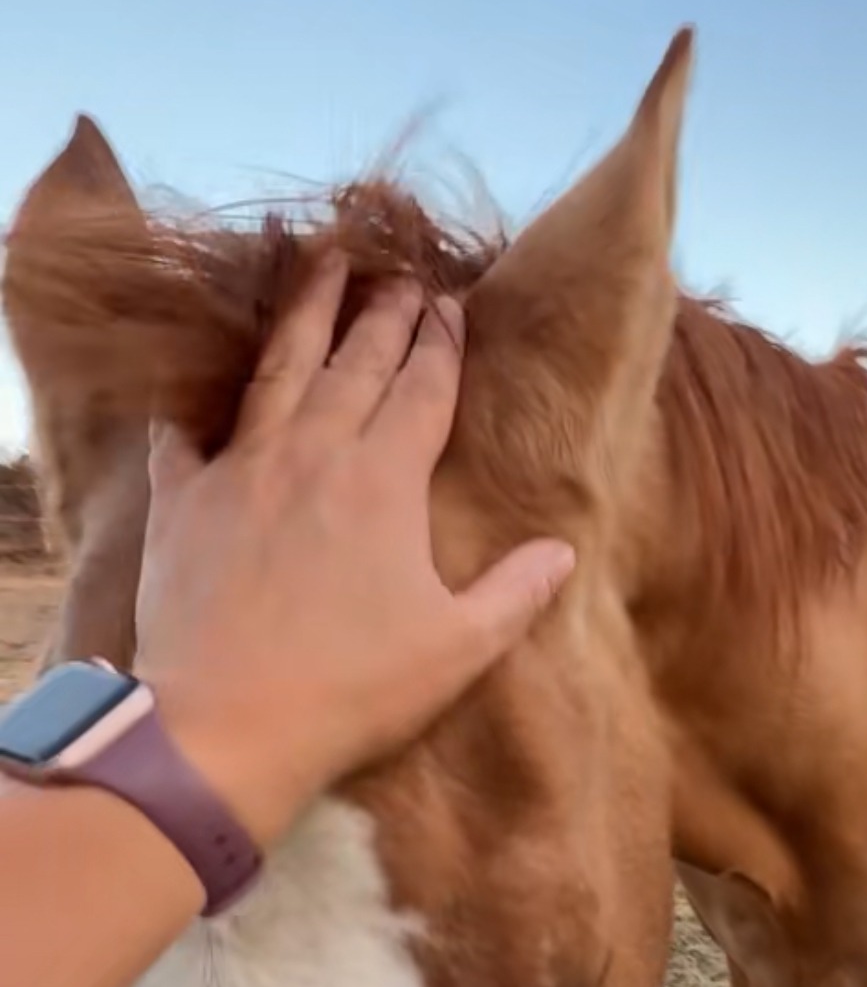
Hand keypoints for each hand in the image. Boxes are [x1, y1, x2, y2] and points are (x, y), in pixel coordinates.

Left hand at [133, 252, 573, 848]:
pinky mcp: (182, 499)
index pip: (423, 389)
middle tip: (399, 272)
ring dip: (304, 311)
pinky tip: (197, 375)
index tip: (451, 301)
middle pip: (356, 362)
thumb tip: (564, 550)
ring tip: (321, 260)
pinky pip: (184, 429)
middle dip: (384, 312)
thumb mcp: (458, 650)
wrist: (227, 725)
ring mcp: (241, 468)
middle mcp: (314, 453)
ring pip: (278, 369)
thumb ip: (515, 593)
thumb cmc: (354, 691)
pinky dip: (193, 397)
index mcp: (386, 480)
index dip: (441, 343)